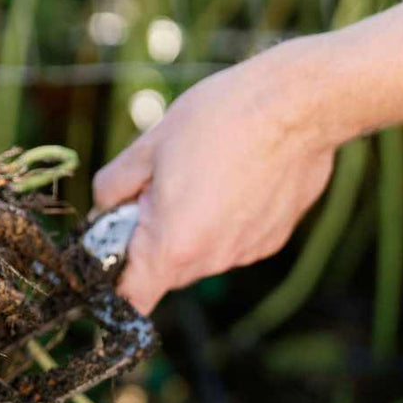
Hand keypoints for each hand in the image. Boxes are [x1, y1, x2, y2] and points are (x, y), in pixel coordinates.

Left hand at [92, 40, 348, 313]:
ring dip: (189, 228)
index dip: (114, 282)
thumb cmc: (220, 120)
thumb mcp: (148, 146)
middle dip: (151, 241)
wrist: (299, 104)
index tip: (111, 252)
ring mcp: (246, 252)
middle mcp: (211, 260)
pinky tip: (234, 179)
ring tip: (202, 175)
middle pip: (164, 273)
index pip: (131, 298)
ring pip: (200, 255)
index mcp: (172, 245)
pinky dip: (224, 221)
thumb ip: (114, 186)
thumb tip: (103, 204)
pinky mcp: (273, 239)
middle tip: (155, 190)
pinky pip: (232, 241)